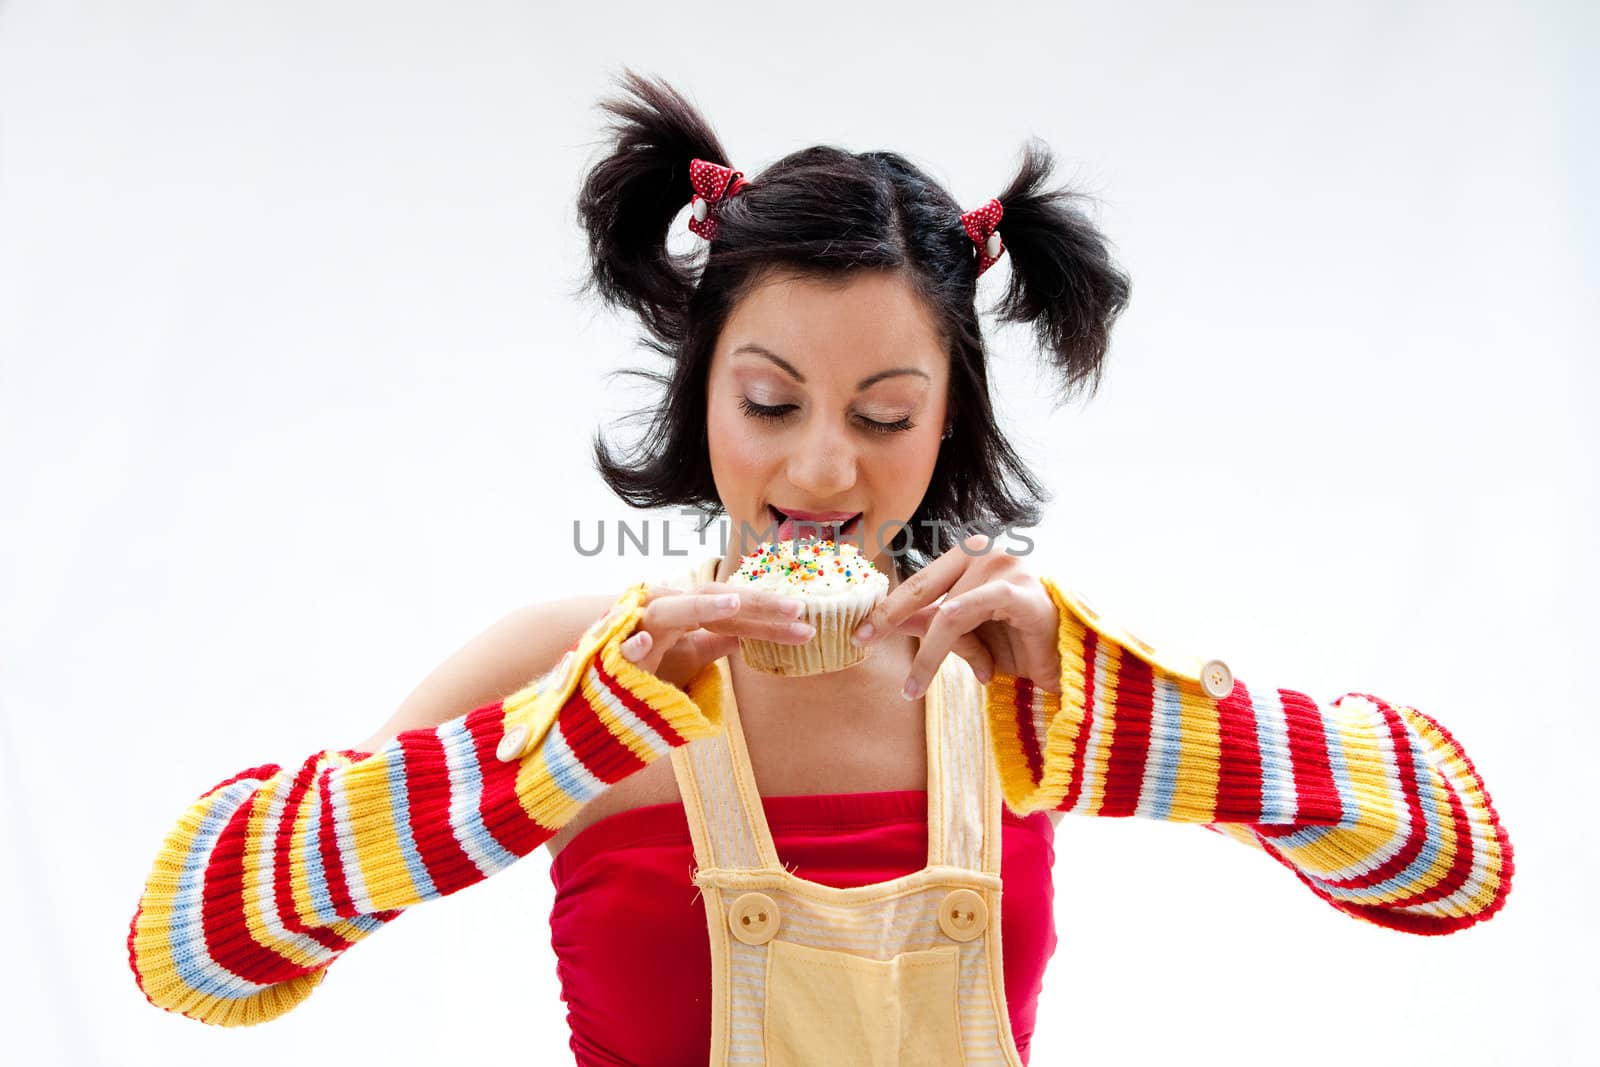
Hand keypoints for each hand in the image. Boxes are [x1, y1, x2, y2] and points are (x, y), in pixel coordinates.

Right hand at [616, 583, 814, 689]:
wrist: (588, 688)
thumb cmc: (642, 668)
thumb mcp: (687, 655)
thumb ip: (716, 641)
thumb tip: (750, 633)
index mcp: (684, 611)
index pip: (734, 612)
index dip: (768, 618)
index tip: (806, 625)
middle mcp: (662, 609)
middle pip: (713, 600)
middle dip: (753, 604)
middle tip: (795, 610)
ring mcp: (635, 628)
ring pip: (670, 612)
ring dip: (700, 607)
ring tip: (733, 605)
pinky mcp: (609, 654)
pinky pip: (623, 649)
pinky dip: (634, 645)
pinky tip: (648, 642)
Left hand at [852, 534, 1062, 700]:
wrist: (1066, 661)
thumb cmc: (1015, 643)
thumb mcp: (961, 633)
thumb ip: (926, 621)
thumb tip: (885, 621)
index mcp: (968, 556)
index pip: (918, 581)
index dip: (886, 606)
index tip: (857, 631)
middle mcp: (985, 551)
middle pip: (924, 588)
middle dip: (889, 616)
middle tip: (863, 640)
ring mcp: (1005, 567)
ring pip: (947, 612)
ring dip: (931, 655)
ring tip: (915, 687)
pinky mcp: (1021, 591)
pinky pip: (977, 607)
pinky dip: (957, 626)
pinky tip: (944, 626)